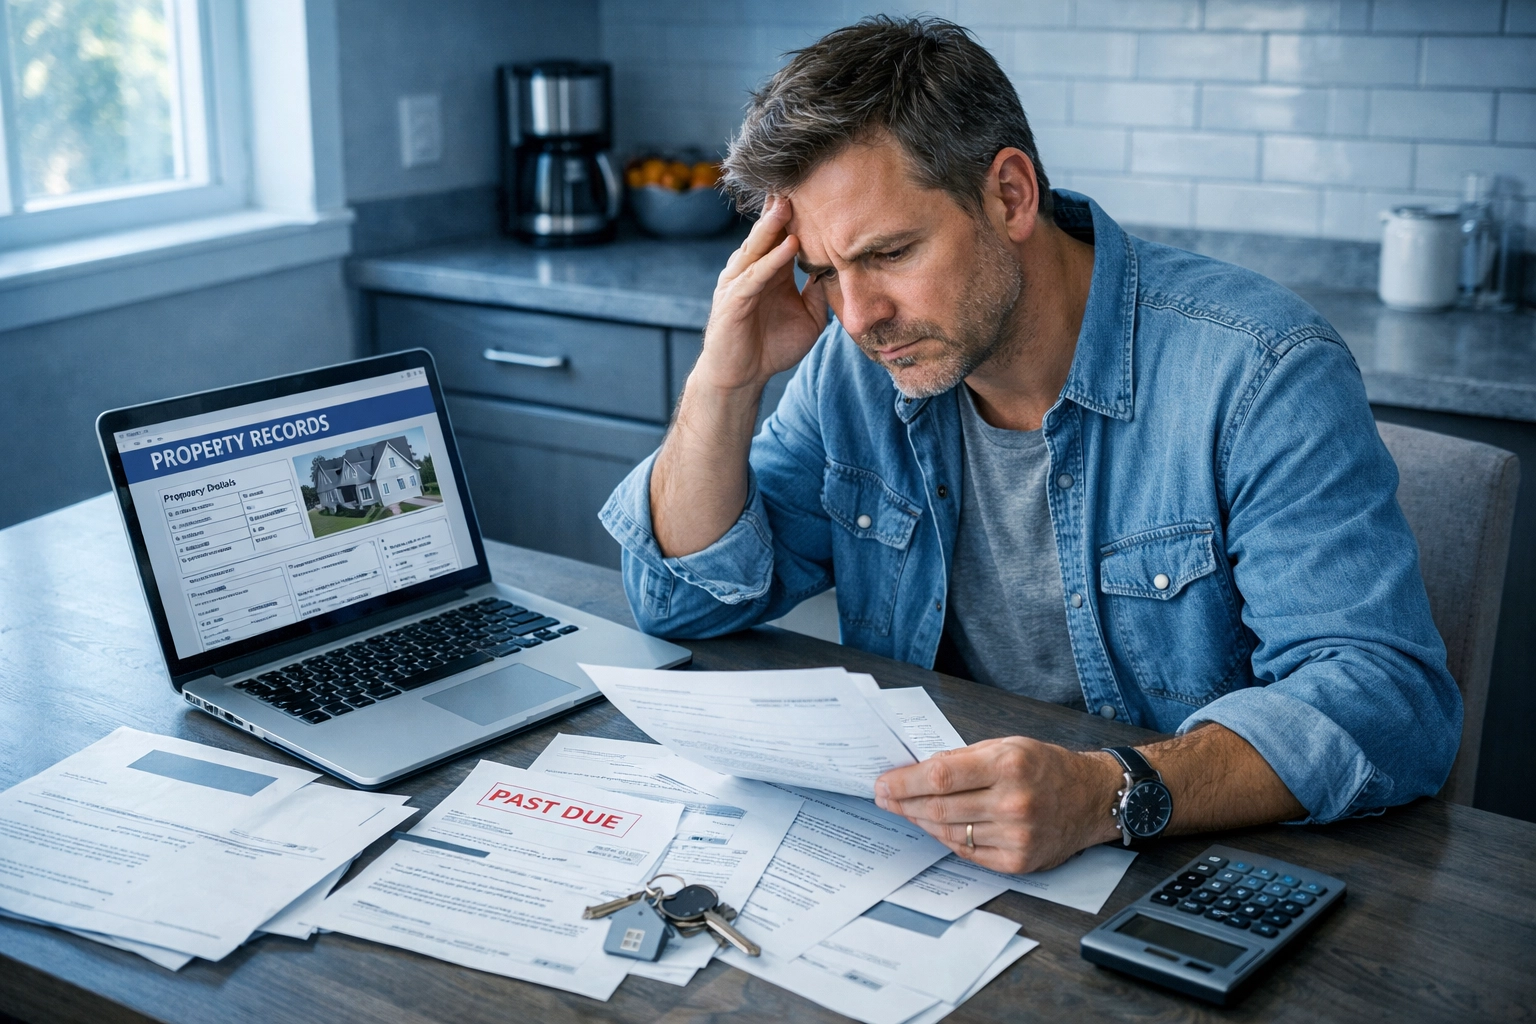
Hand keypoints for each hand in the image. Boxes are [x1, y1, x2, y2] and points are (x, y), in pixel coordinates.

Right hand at [695, 196, 827, 392]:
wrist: (741, 378)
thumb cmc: (771, 348)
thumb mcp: (809, 317)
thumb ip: (821, 293)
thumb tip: (845, 273)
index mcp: (770, 270)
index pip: (784, 234)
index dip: (799, 214)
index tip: (819, 189)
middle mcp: (752, 270)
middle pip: (768, 232)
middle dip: (782, 207)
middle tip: (798, 178)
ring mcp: (740, 283)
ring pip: (757, 247)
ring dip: (773, 226)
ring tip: (788, 203)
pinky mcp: (734, 301)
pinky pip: (754, 276)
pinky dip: (771, 260)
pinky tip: (788, 246)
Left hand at [873, 737, 1122, 873]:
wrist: (1091, 799)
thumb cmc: (1047, 767)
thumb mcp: (1007, 745)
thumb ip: (963, 758)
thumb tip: (918, 771)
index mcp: (1008, 765)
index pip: (940, 776)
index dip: (904, 782)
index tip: (884, 783)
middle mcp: (1013, 802)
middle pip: (939, 808)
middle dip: (903, 803)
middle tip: (884, 798)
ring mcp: (1016, 836)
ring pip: (949, 832)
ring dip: (921, 821)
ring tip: (907, 810)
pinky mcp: (1018, 860)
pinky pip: (967, 852)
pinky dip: (947, 839)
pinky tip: (936, 827)